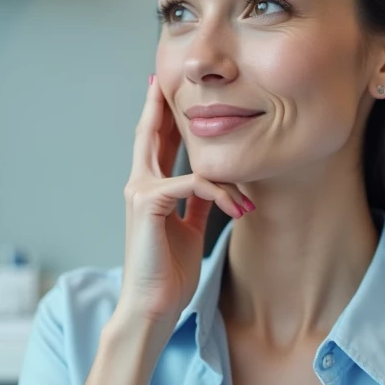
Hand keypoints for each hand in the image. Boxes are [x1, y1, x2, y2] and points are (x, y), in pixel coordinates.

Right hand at [115, 76, 253, 336]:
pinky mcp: (148, 204)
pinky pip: (193, 184)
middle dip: (165, 105)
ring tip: (245, 196)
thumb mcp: (186, 228)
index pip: (154, 141)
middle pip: (152, 132)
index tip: (167, 88)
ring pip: (185, 159)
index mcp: (147, 189)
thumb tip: (210, 184)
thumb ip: (193, 202)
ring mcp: (139, 192)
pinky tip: (239, 210)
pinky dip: (219, 194)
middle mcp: (138, 184)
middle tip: (174, 78)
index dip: (161, 114)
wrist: (151, 306)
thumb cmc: (167, 273)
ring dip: (223, 174)